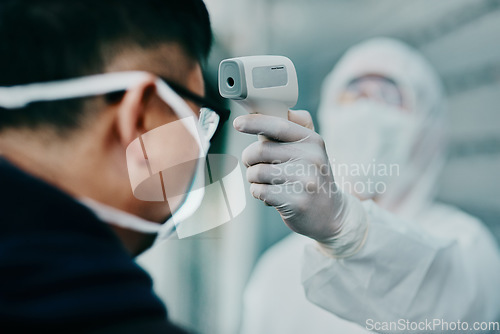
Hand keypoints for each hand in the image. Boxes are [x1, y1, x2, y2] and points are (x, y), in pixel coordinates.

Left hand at [233, 110, 345, 240]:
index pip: (278, 125)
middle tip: (254, 165)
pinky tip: (271, 196)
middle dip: (249, 158)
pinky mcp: (296, 201)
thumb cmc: (313, 178)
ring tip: (267, 183)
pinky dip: (258, 193)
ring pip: (257, 172)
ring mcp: (305, 181)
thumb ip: (296, 129)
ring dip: (254, 179)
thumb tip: (278, 109)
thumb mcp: (312, 150)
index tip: (237, 123)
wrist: (331, 214)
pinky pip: (260, 191)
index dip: (254, 122)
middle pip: (260, 150)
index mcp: (313, 141)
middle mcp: (311, 158)